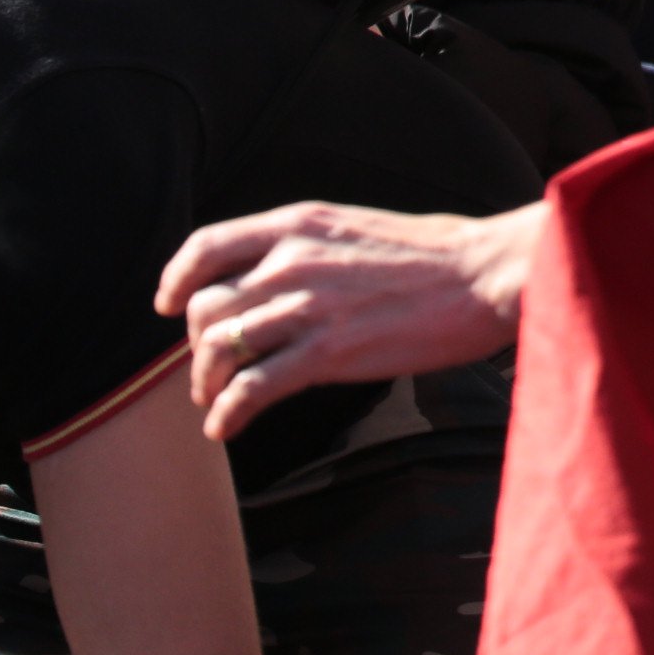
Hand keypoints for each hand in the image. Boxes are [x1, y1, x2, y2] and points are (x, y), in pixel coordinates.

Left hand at [154, 201, 539, 440]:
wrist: (486, 274)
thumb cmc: (431, 258)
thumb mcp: (352, 229)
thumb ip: (303, 250)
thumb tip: (266, 279)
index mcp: (297, 226)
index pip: (206, 247)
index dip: (176, 280)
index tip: (167, 305)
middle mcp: (291, 261)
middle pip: (204, 307)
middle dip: (196, 346)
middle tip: (210, 369)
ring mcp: (307, 307)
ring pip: (218, 349)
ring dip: (206, 384)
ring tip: (214, 402)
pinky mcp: (327, 353)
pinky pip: (251, 388)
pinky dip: (227, 413)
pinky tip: (225, 428)